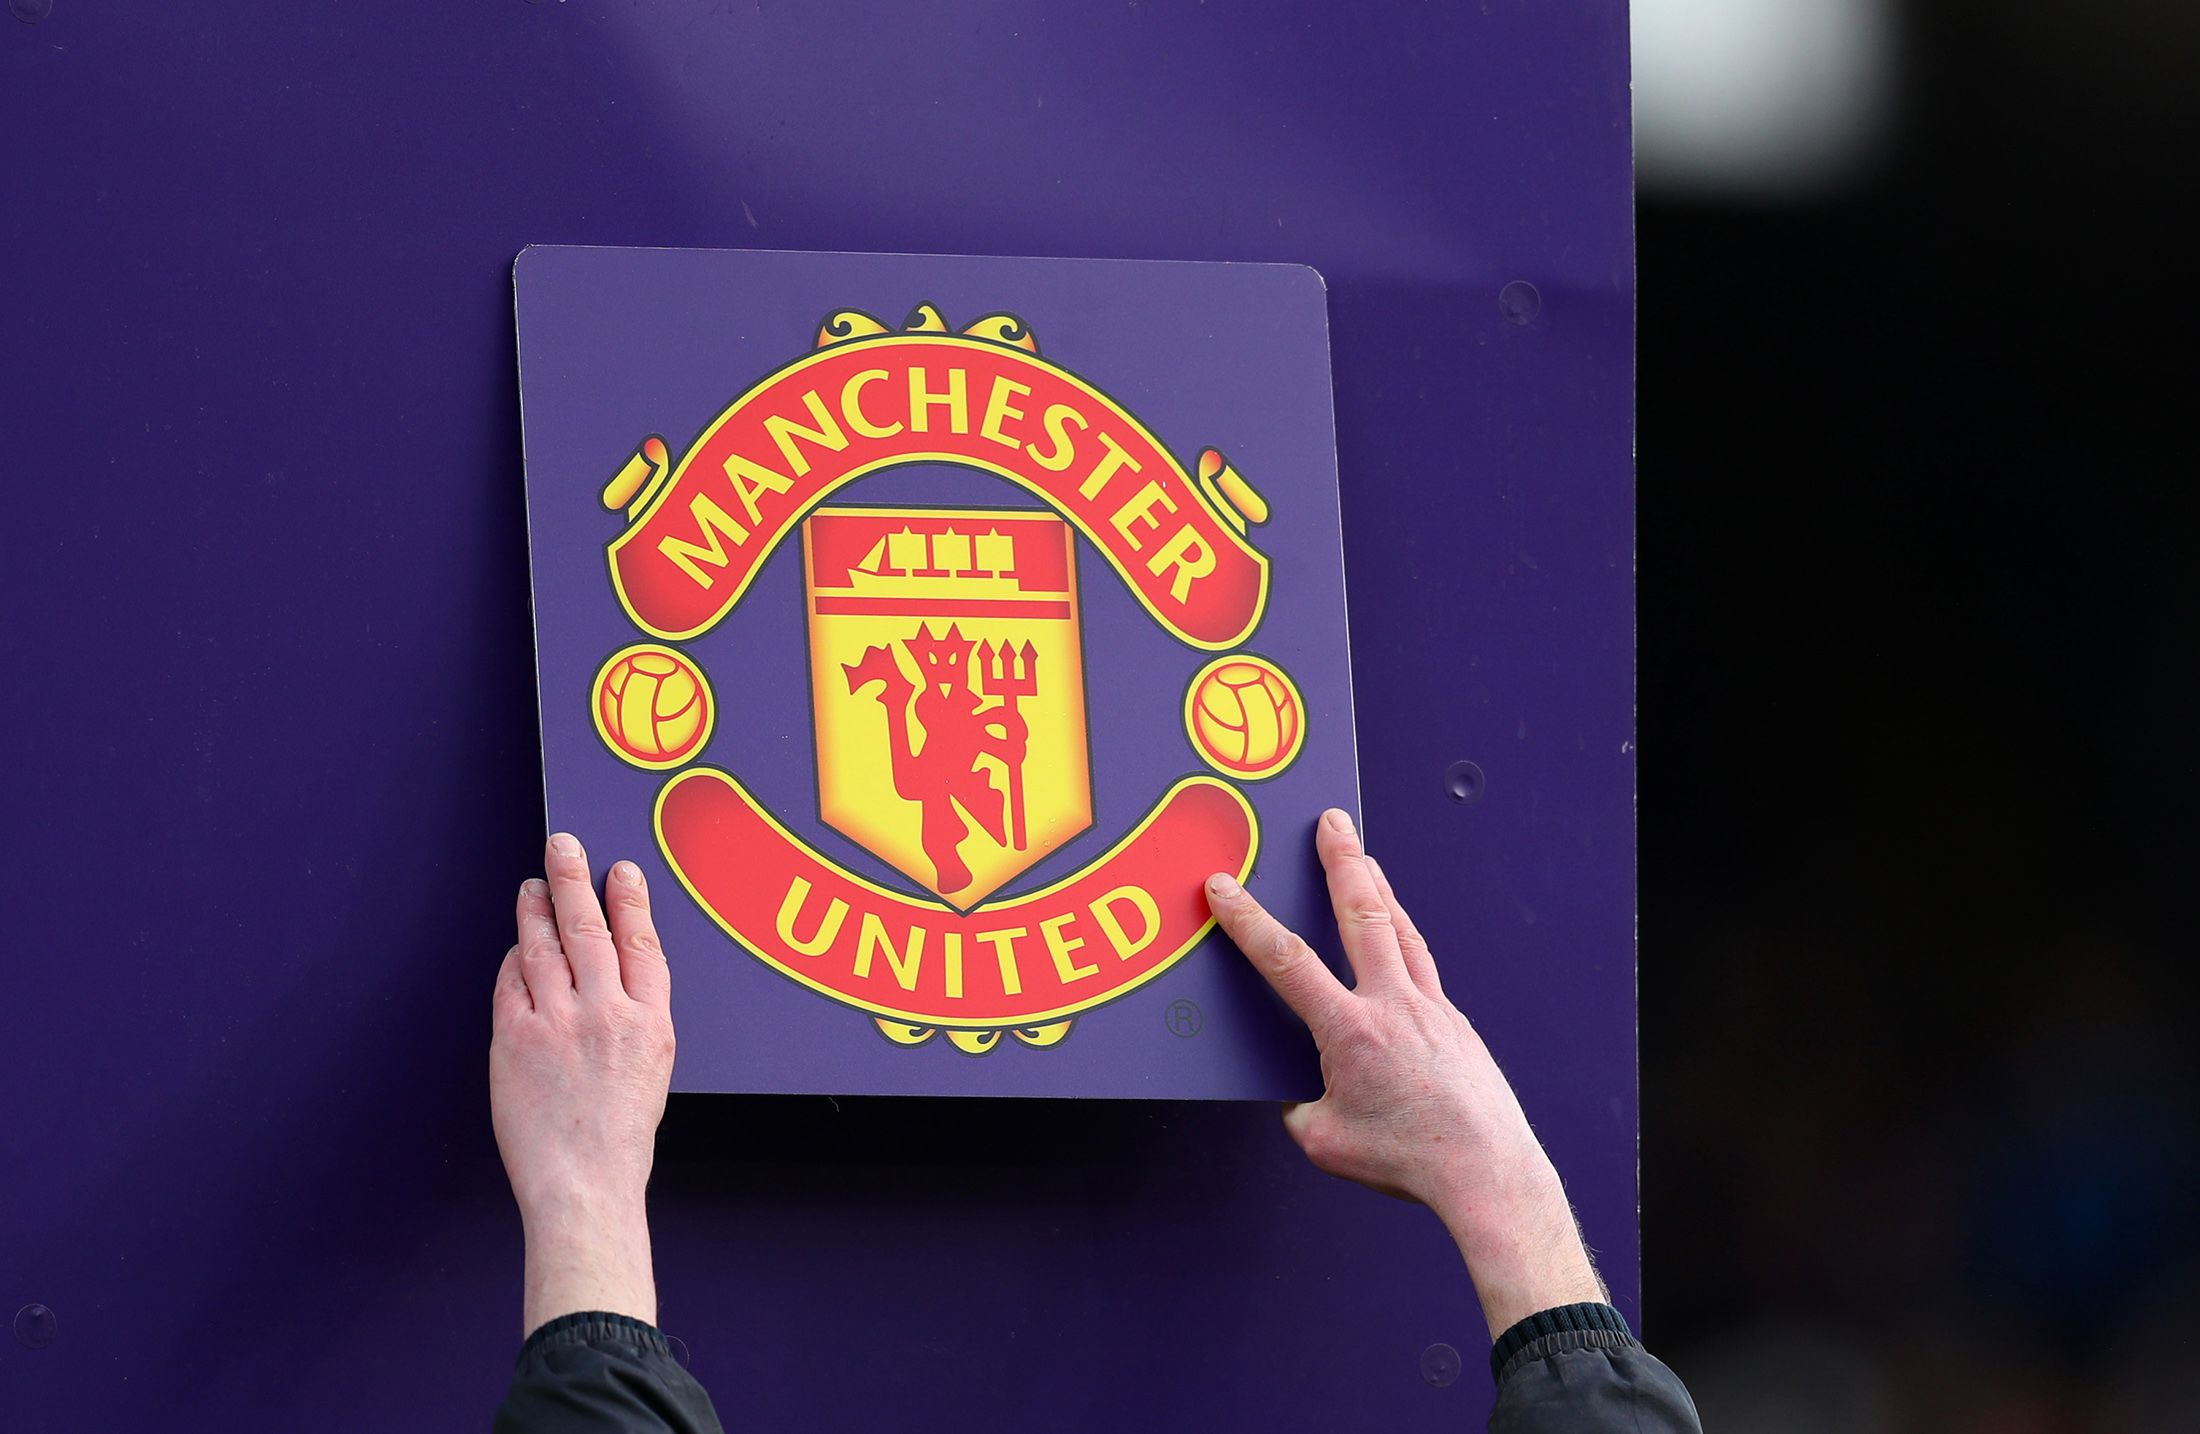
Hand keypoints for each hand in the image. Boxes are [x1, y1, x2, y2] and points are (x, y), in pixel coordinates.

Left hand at [491, 833, 676, 1334]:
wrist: (583, 1186)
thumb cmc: (618, 1135)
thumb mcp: (652, 1067)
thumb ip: (636, 1015)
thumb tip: (611, 970)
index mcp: (650, 1022)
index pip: (642, 943)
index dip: (631, 902)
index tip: (622, 871)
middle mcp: (606, 1014)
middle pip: (589, 929)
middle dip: (575, 881)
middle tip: (564, 845)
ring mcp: (558, 1024)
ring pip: (543, 947)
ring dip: (536, 910)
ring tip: (532, 886)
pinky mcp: (516, 1040)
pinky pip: (511, 983)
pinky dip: (513, 961)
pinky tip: (515, 950)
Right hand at [1205, 808, 1605, 1337]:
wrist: (1488, 1171)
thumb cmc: (1406, 1162)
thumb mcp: (1325, 1141)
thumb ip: (1303, 1106)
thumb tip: (1305, 1090)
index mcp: (1350, 1031)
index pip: (1286, 961)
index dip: (1247, 921)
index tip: (1222, 886)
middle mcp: (1393, 1004)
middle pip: (1363, 913)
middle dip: (1342, 860)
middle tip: (1330, 819)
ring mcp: (1433, 1008)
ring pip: (1401, 931)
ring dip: (1379, 888)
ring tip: (1365, 858)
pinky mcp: (1456, 1023)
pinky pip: (1422, 967)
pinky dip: (1403, 941)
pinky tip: (1397, 940)